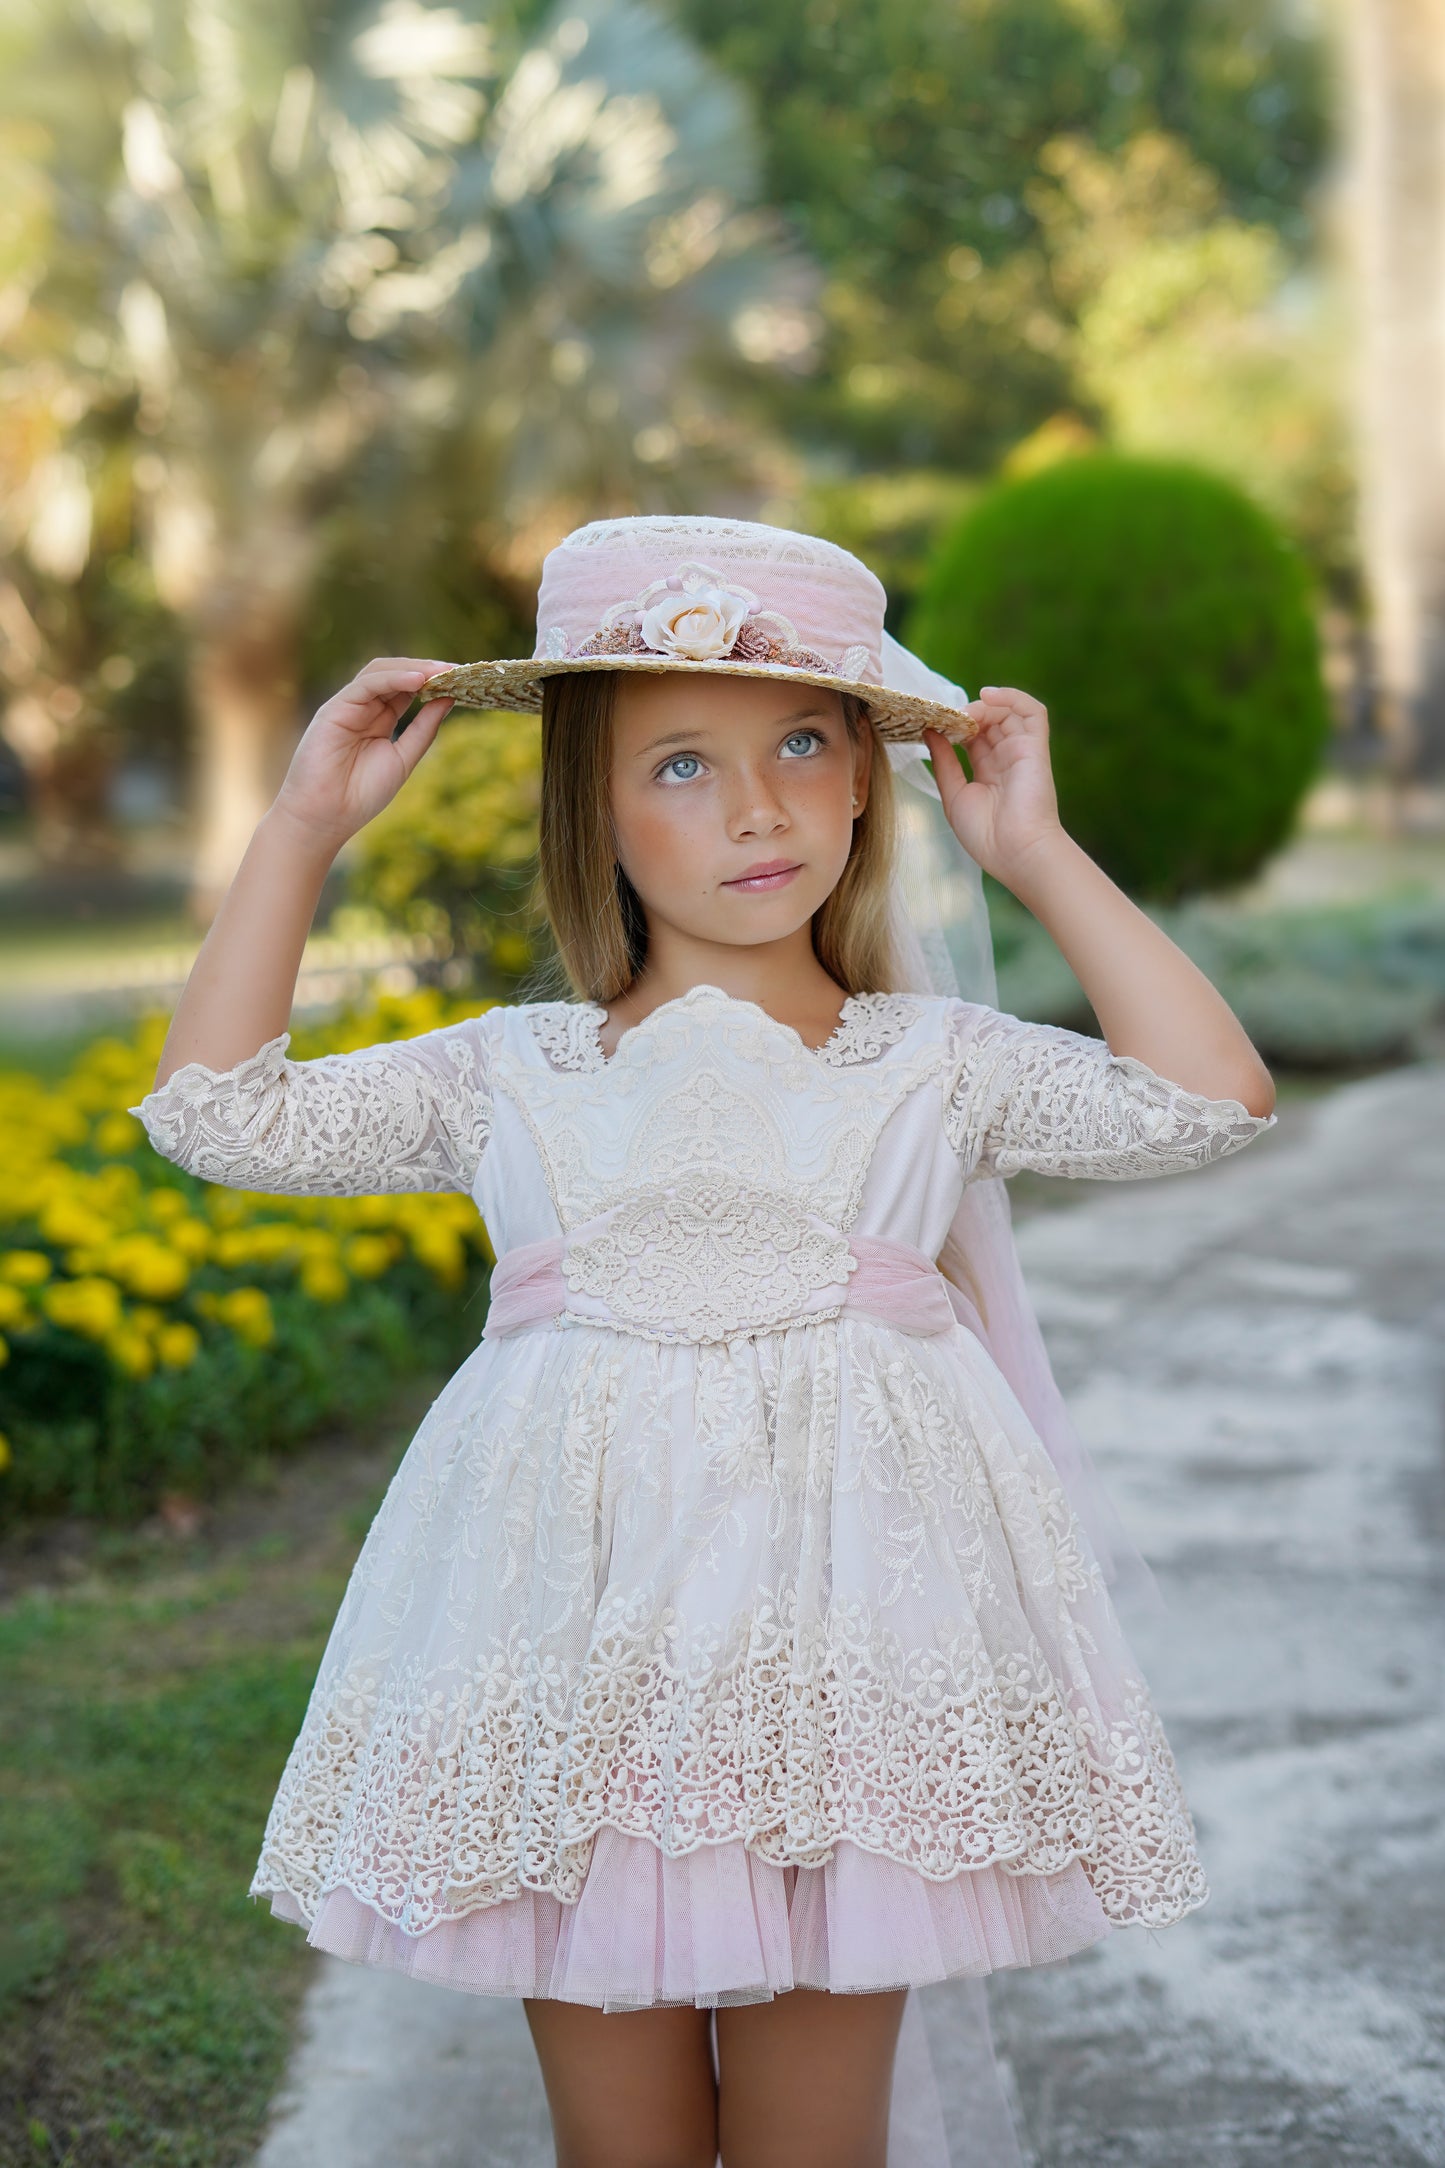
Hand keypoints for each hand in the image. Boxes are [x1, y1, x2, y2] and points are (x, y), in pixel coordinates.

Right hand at [271, 657, 455, 850]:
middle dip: (427, 670)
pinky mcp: (334, 709)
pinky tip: (418, 681)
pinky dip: (393, 679)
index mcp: (378, 720)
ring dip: (413, 669)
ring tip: (443, 672)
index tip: (463, 679)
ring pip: (381, 672)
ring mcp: (347, 706)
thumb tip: (449, 700)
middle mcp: (362, 708)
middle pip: (396, 674)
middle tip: (459, 670)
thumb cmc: (360, 795)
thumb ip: (424, 729)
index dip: (434, 682)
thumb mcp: (403, 759)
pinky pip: (366, 685)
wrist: (325, 818)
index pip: (407, 689)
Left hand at [922, 685, 1064, 888]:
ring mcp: (1022, 751)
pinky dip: (1011, 697)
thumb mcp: (954, 795)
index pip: (972, 737)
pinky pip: (1032, 711)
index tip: (931, 723)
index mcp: (988, 772)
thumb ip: (943, 761)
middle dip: (965, 715)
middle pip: (987, 721)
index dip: (953, 726)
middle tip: (945, 719)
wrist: (1016, 852)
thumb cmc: (985, 835)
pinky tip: (986, 696)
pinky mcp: (1036, 746)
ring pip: (1006, 712)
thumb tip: (929, 731)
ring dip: (983, 706)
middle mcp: (1006, 758)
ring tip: (963, 715)